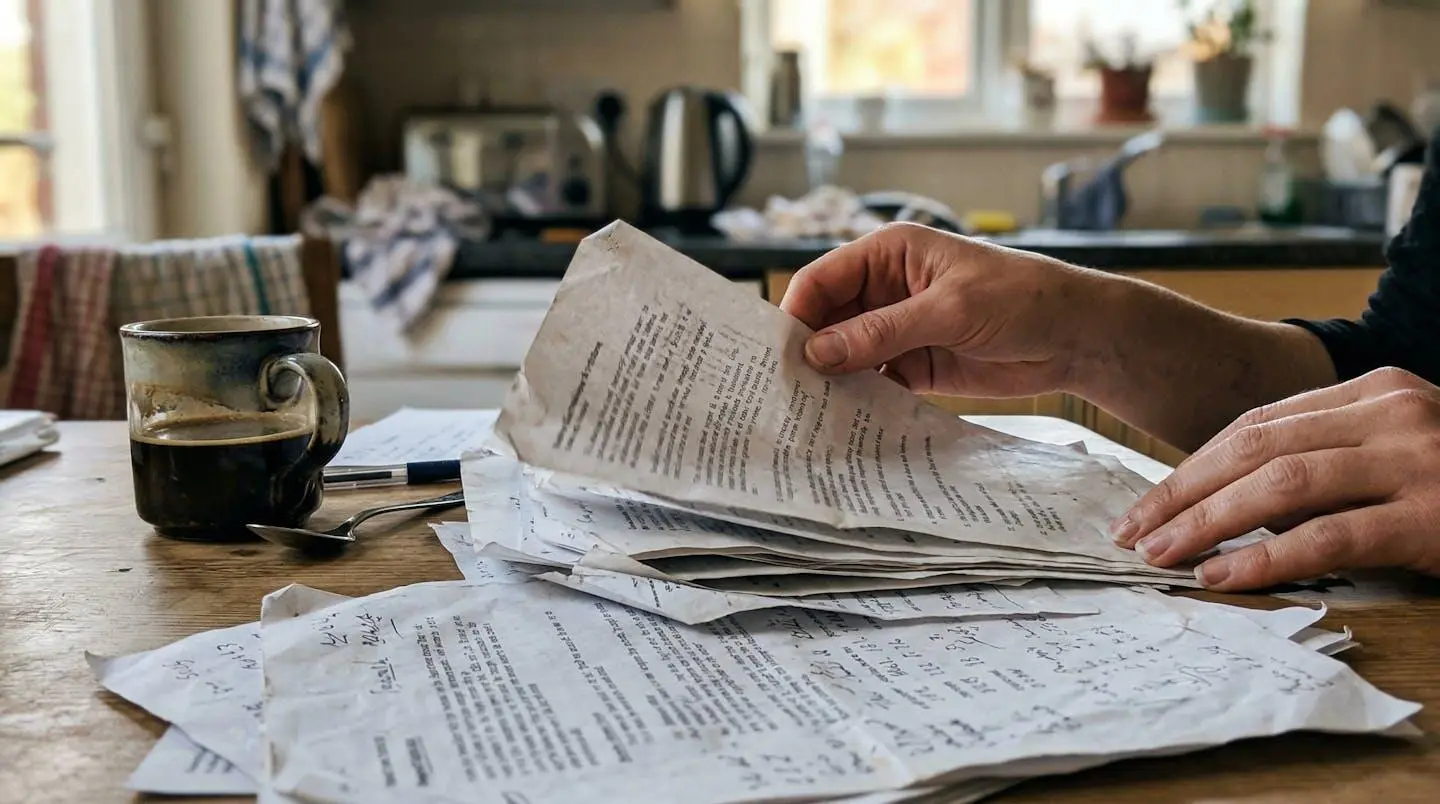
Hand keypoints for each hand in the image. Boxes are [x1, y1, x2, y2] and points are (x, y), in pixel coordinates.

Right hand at [780, 223, 1101, 396]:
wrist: (1076, 337)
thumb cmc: (1022, 298)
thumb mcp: (950, 310)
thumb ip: (882, 332)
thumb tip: (819, 353)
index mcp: (889, 254)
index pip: (823, 280)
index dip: (796, 314)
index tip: (777, 354)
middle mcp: (885, 289)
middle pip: (827, 320)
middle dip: (808, 352)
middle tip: (783, 391)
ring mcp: (898, 329)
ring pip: (846, 355)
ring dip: (831, 380)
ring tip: (805, 413)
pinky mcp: (914, 365)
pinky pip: (872, 382)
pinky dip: (858, 400)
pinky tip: (843, 422)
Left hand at [1114, 367, 1439, 590]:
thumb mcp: (1393, 451)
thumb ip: (1326, 458)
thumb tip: (1226, 497)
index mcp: (1372, 389)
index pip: (1257, 423)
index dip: (1194, 465)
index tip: (1148, 502)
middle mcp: (1391, 411)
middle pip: (1256, 448)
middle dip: (1183, 492)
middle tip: (1134, 531)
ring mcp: (1416, 460)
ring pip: (1280, 484)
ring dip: (1209, 522)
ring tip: (1164, 555)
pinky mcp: (1434, 515)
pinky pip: (1330, 536)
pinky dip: (1267, 558)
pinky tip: (1224, 579)